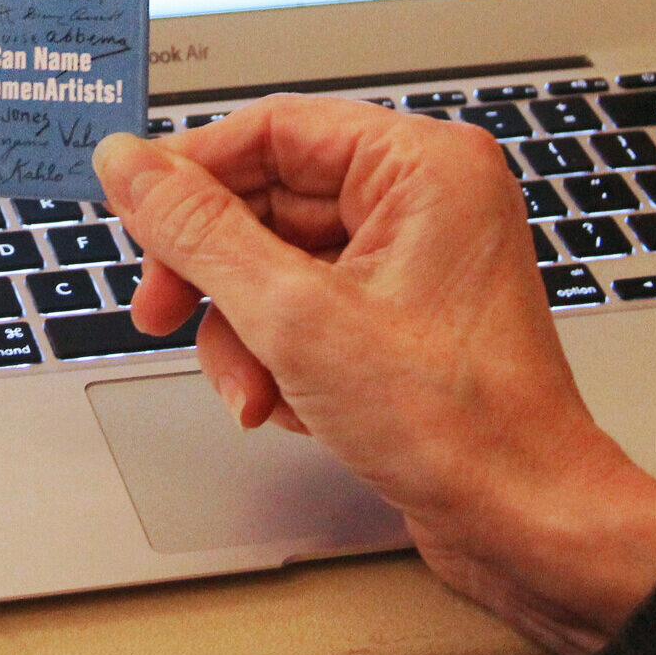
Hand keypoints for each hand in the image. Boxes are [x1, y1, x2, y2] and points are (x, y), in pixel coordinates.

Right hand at [94, 95, 655, 654]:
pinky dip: (281, 358)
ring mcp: (415, 263)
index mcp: (421, 166)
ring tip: (253, 390)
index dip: (190, 174)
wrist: (527, 524)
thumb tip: (128, 165)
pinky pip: (307, 311)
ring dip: (243, 333)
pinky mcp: (403, 320)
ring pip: (276, 267)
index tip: (132, 213)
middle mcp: (425, 201)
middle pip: (267, 203)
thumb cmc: (459, 424)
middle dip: (215, 277)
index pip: (272, 130)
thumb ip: (198, 232)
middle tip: (167, 314)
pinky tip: (290, 405)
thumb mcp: (294, 317)